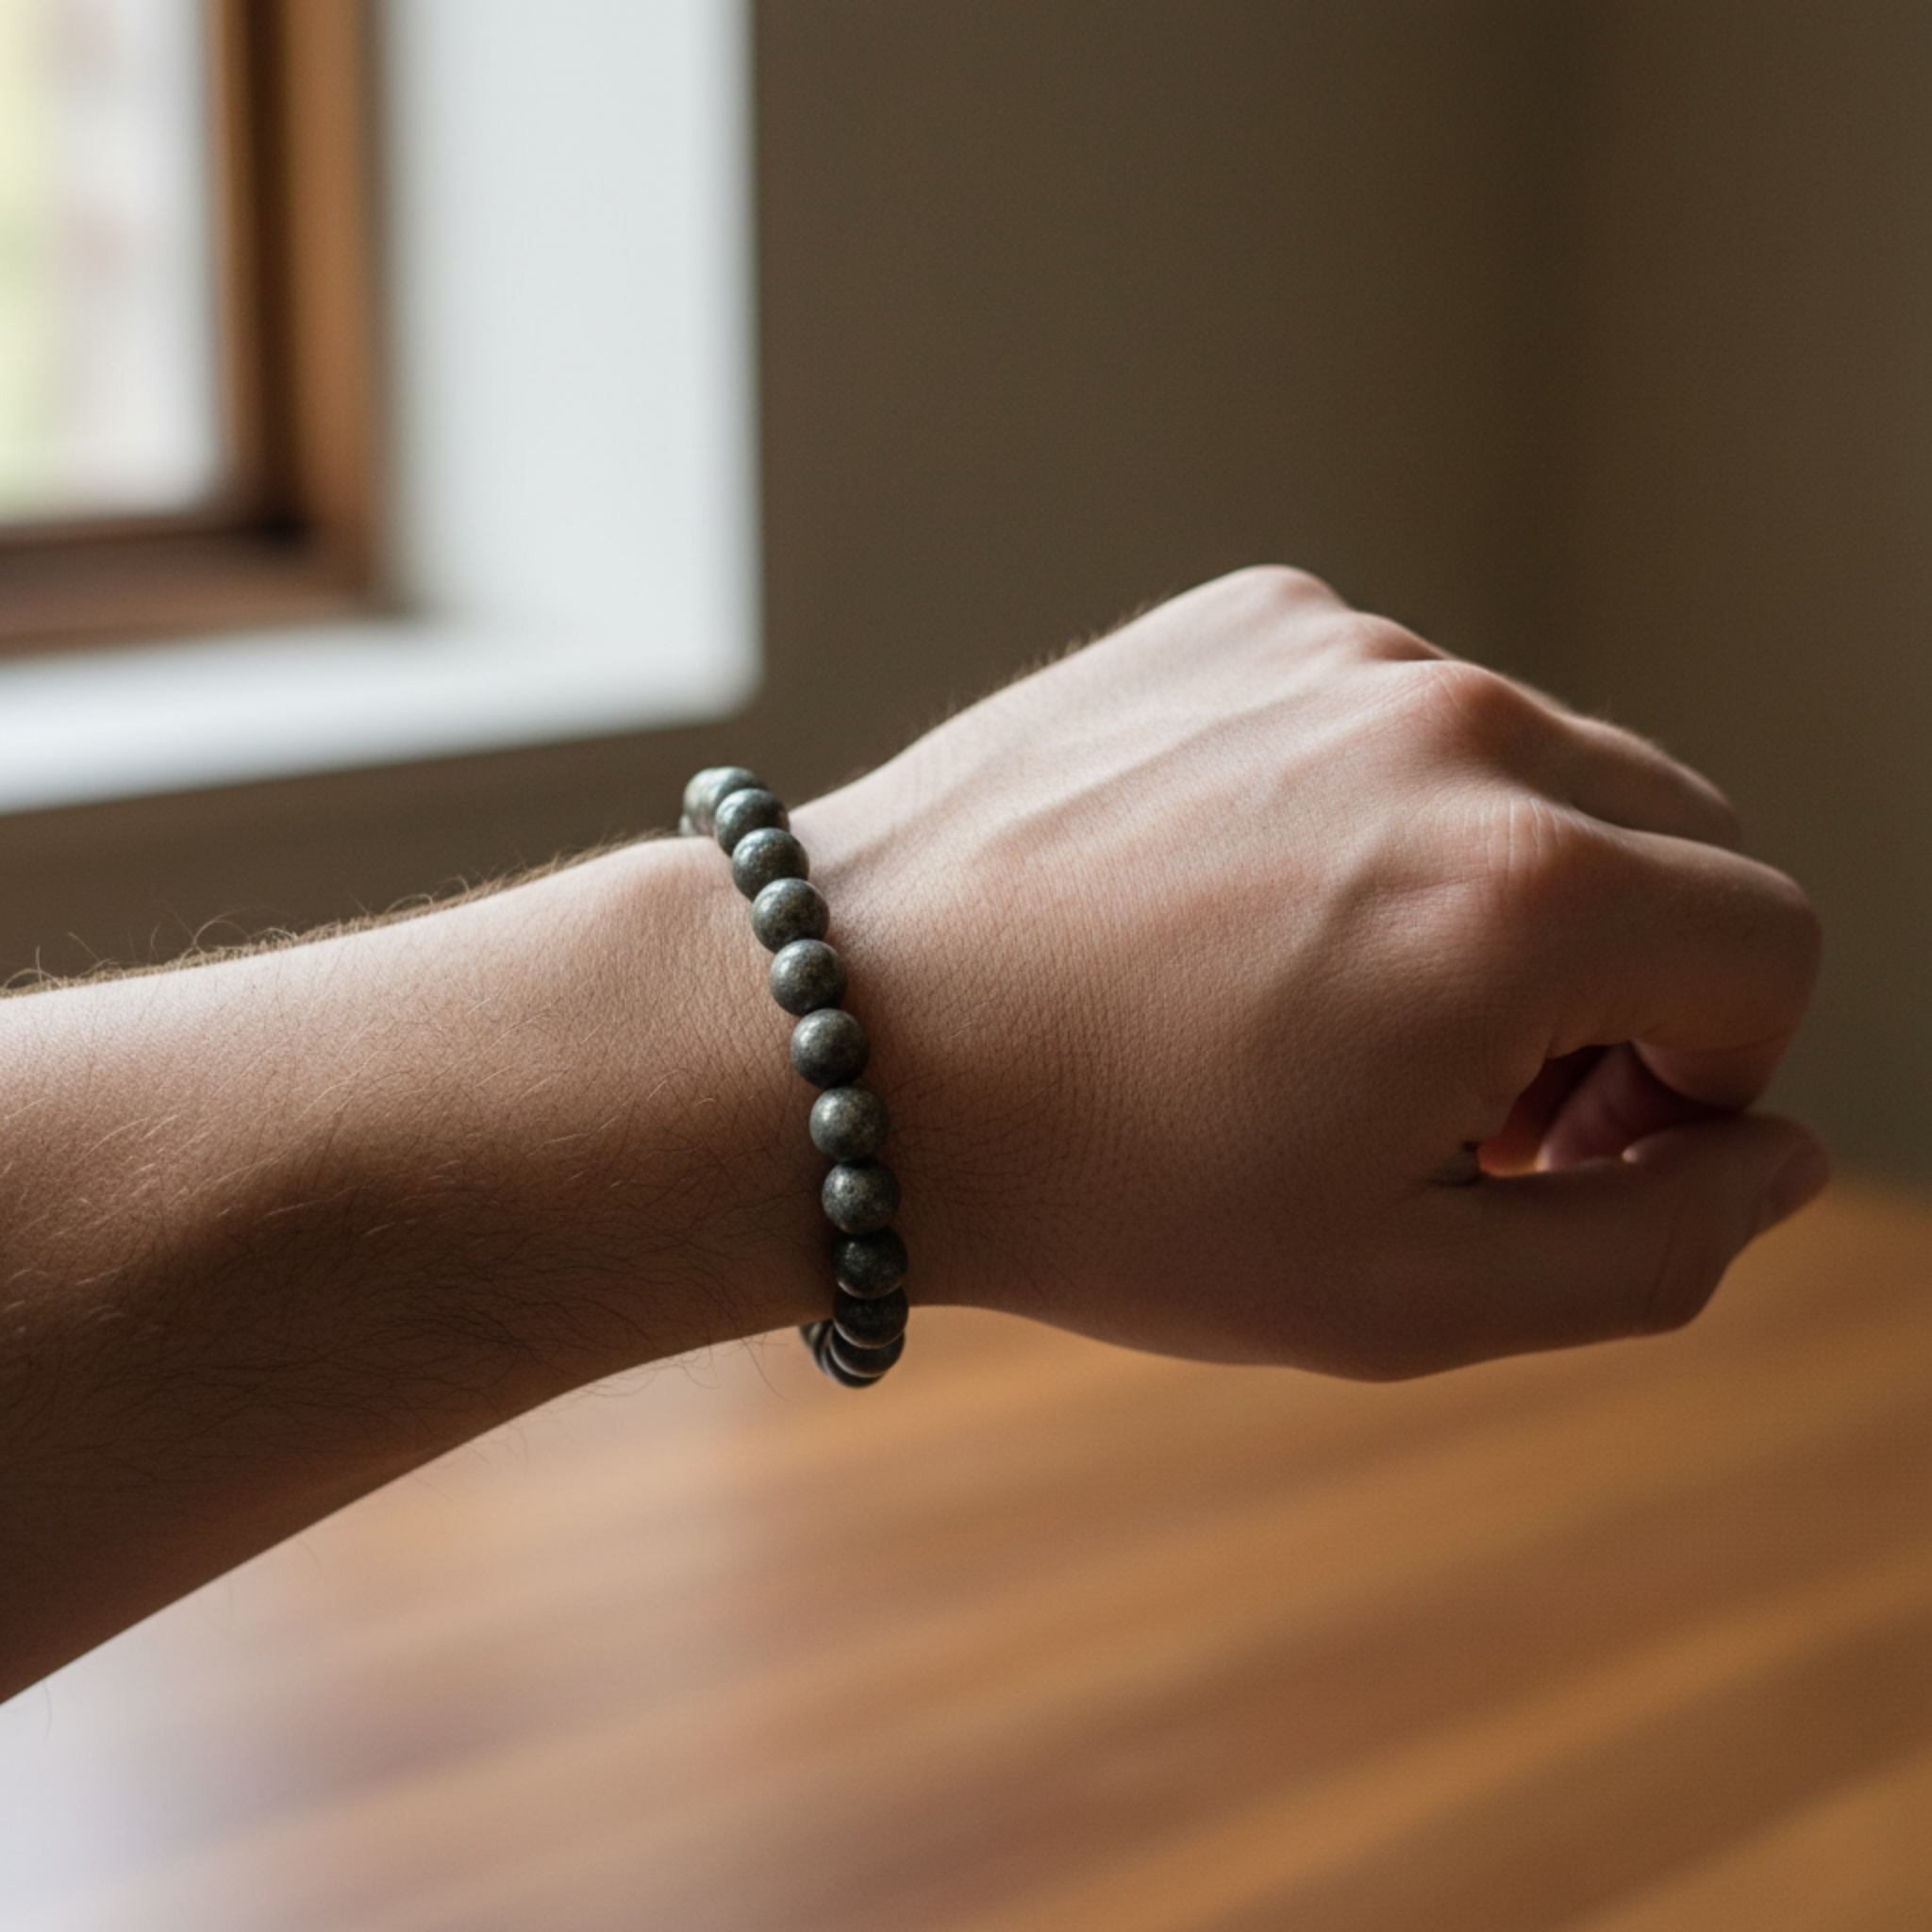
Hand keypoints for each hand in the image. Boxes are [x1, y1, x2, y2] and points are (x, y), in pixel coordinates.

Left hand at [796, 567, 1825, 1374]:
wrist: (842, 1045)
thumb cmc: (1100, 1188)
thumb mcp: (1398, 1295)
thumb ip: (1650, 1247)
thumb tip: (1776, 1153)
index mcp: (1523, 888)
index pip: (1771, 946)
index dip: (1702, 1076)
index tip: (1564, 1143)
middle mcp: (1453, 720)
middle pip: (1680, 835)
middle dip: (1623, 980)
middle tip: (1459, 1094)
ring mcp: (1336, 647)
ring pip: (1537, 764)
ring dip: (1497, 886)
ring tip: (1330, 1002)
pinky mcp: (1240, 617)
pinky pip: (1395, 707)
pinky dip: (1375, 803)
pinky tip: (1241, 903)